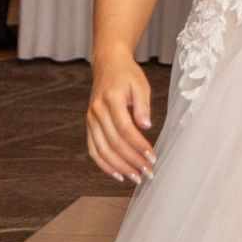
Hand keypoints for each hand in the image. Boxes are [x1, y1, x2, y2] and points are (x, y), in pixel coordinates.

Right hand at [86, 51, 156, 183]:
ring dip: (120, 167)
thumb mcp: (140, 84)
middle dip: (132, 161)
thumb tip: (146, 126)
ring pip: (102, 150)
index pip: (125, 128)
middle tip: (148, 172)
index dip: (139, 145)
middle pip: (114, 143)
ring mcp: (90, 120)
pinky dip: (104, 165)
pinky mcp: (89, 126)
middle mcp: (97, 111)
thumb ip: (143, 105)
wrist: (107, 64)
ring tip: (136, 177)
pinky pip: (93, 150)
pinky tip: (118, 174)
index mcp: (111, 100)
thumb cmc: (127, 74)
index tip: (152, 156)